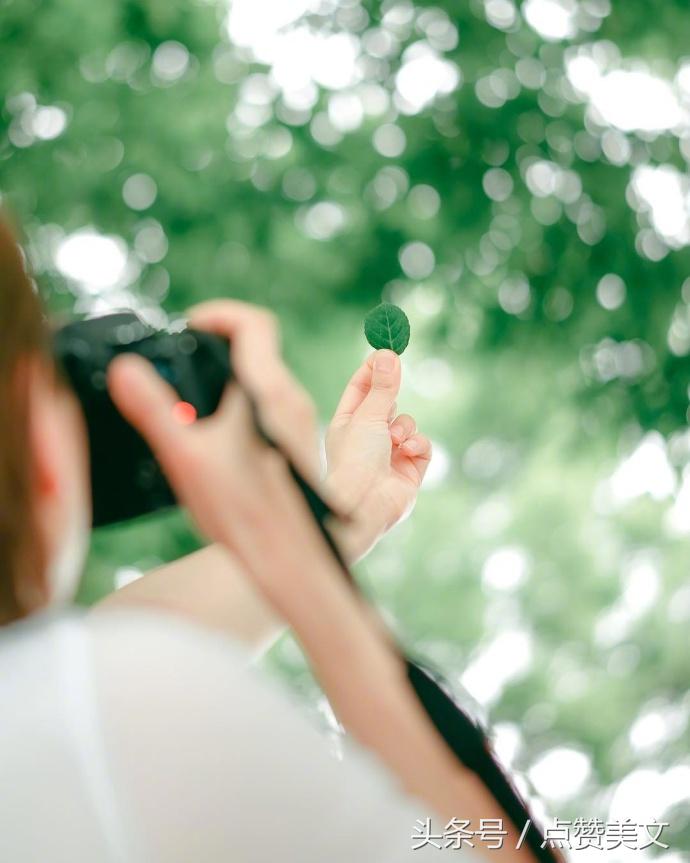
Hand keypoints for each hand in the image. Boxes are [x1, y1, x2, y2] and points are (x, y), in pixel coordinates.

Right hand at [107, 301, 324, 608]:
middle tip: (182, 360)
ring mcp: (300, 424)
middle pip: (259, 350)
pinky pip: (269, 406)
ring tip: (191, 398)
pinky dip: (240, 401)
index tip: (191, 326)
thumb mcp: (186, 459)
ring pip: (264, 379)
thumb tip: (124, 368)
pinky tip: (213, 433)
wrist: (292, 560)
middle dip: (217, 346)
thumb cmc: (244, 514)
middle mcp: (291, 402)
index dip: (220, 314)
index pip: (254, 324)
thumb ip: (153, 409)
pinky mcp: (297, 446)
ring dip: (229, 375)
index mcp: (268, 393)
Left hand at [325, 349, 431, 561]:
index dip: (372, 370)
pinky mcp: (409, 471)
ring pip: (407, 424)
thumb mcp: (367, 416)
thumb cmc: (354, 460)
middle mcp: (366, 439)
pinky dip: (417, 444)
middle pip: (385, 404)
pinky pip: (421, 446)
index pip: (359, 389)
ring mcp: (388, 455)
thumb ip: (382, 387)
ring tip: (394, 440)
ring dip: (404, 426)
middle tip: (397, 373)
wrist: (364, 505)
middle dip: (391, 395)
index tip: (385, 350)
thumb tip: (388, 353)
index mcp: (346, 425)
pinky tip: (407, 451)